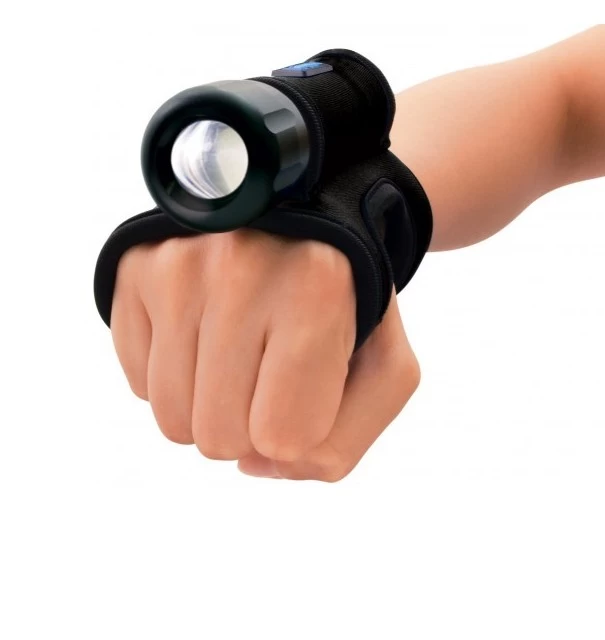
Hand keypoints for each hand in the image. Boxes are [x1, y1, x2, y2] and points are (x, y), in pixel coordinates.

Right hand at [110, 230, 419, 480]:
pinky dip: (177, 375)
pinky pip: (140, 382)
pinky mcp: (134, 269)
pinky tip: (207, 333)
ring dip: (210, 405)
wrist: (300, 224)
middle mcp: (240, 268)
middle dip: (252, 426)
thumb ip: (342, 443)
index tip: (309, 386)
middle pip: (220, 437)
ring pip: (173, 419)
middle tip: (272, 372)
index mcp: (317, 288)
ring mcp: (178, 265)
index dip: (299, 429)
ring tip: (242, 352)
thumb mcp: (386, 370)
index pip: (281, 434)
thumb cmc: (345, 305)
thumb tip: (254, 465)